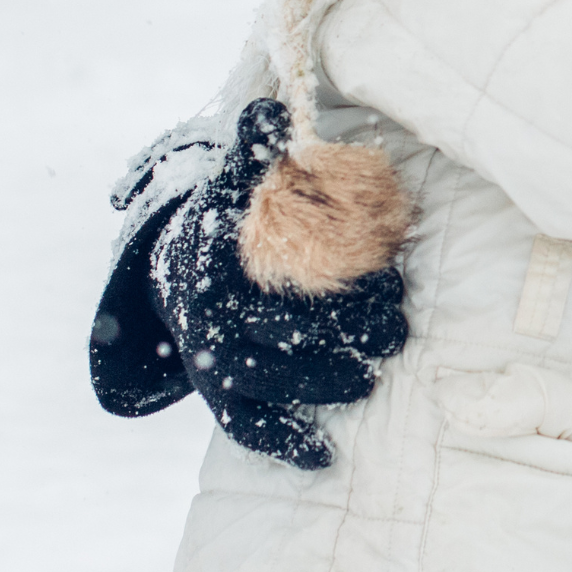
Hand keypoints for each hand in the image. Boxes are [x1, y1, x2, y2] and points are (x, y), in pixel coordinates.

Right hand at [148, 100, 406, 469]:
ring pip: (264, 383)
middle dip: (339, 337)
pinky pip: (244, 427)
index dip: (331, 287)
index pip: (271, 282)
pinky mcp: (219, 391)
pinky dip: (280, 444)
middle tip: (394, 336)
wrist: (177, 260)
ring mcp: (210, 360)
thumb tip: (272, 112)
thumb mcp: (234, 175)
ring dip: (320, 383)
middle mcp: (206, 317)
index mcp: (212, 263)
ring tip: (369, 380)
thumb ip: (255, 148)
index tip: (386, 284)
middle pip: (276, 336)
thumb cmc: (226, 214)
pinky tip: (323, 459)